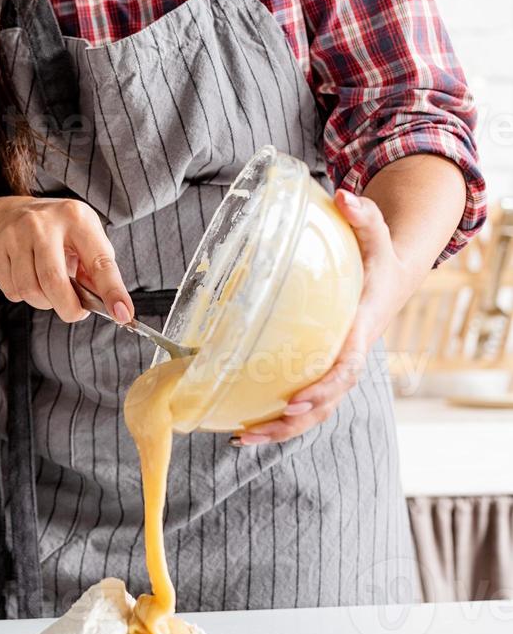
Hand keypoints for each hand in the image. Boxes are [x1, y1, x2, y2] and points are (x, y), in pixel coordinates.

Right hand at [0, 196, 133, 323]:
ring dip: (45, 302)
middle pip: (54, 282)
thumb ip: (98, 272)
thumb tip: (113, 308)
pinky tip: (29, 279)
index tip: (123, 314)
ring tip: (50, 290)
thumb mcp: (86, 240)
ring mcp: (15, 234)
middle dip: (68, 308)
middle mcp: (43, 223)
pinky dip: (24, 296)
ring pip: (30, 291)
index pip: (99, 263)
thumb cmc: (60, 233)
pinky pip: (12, 291)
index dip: (113, 292)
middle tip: (74, 311)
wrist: (13, 214)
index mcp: (77, 218)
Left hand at [231, 189, 414, 447]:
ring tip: (242, 439)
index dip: (323, 386)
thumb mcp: (377, 235)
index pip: (346, 366)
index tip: (296, 399)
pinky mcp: (323, 372)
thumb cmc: (379, 258)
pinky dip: (279, 420)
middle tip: (258, 429)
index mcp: (361, 329)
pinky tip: (246, 427)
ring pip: (315, 412)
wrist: (391, 279)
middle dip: (294, 420)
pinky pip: (305, 406)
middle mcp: (350, 356)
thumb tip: (344, 194)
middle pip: (327, 402)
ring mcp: (337, 369)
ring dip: (281, 430)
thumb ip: (364, 215)